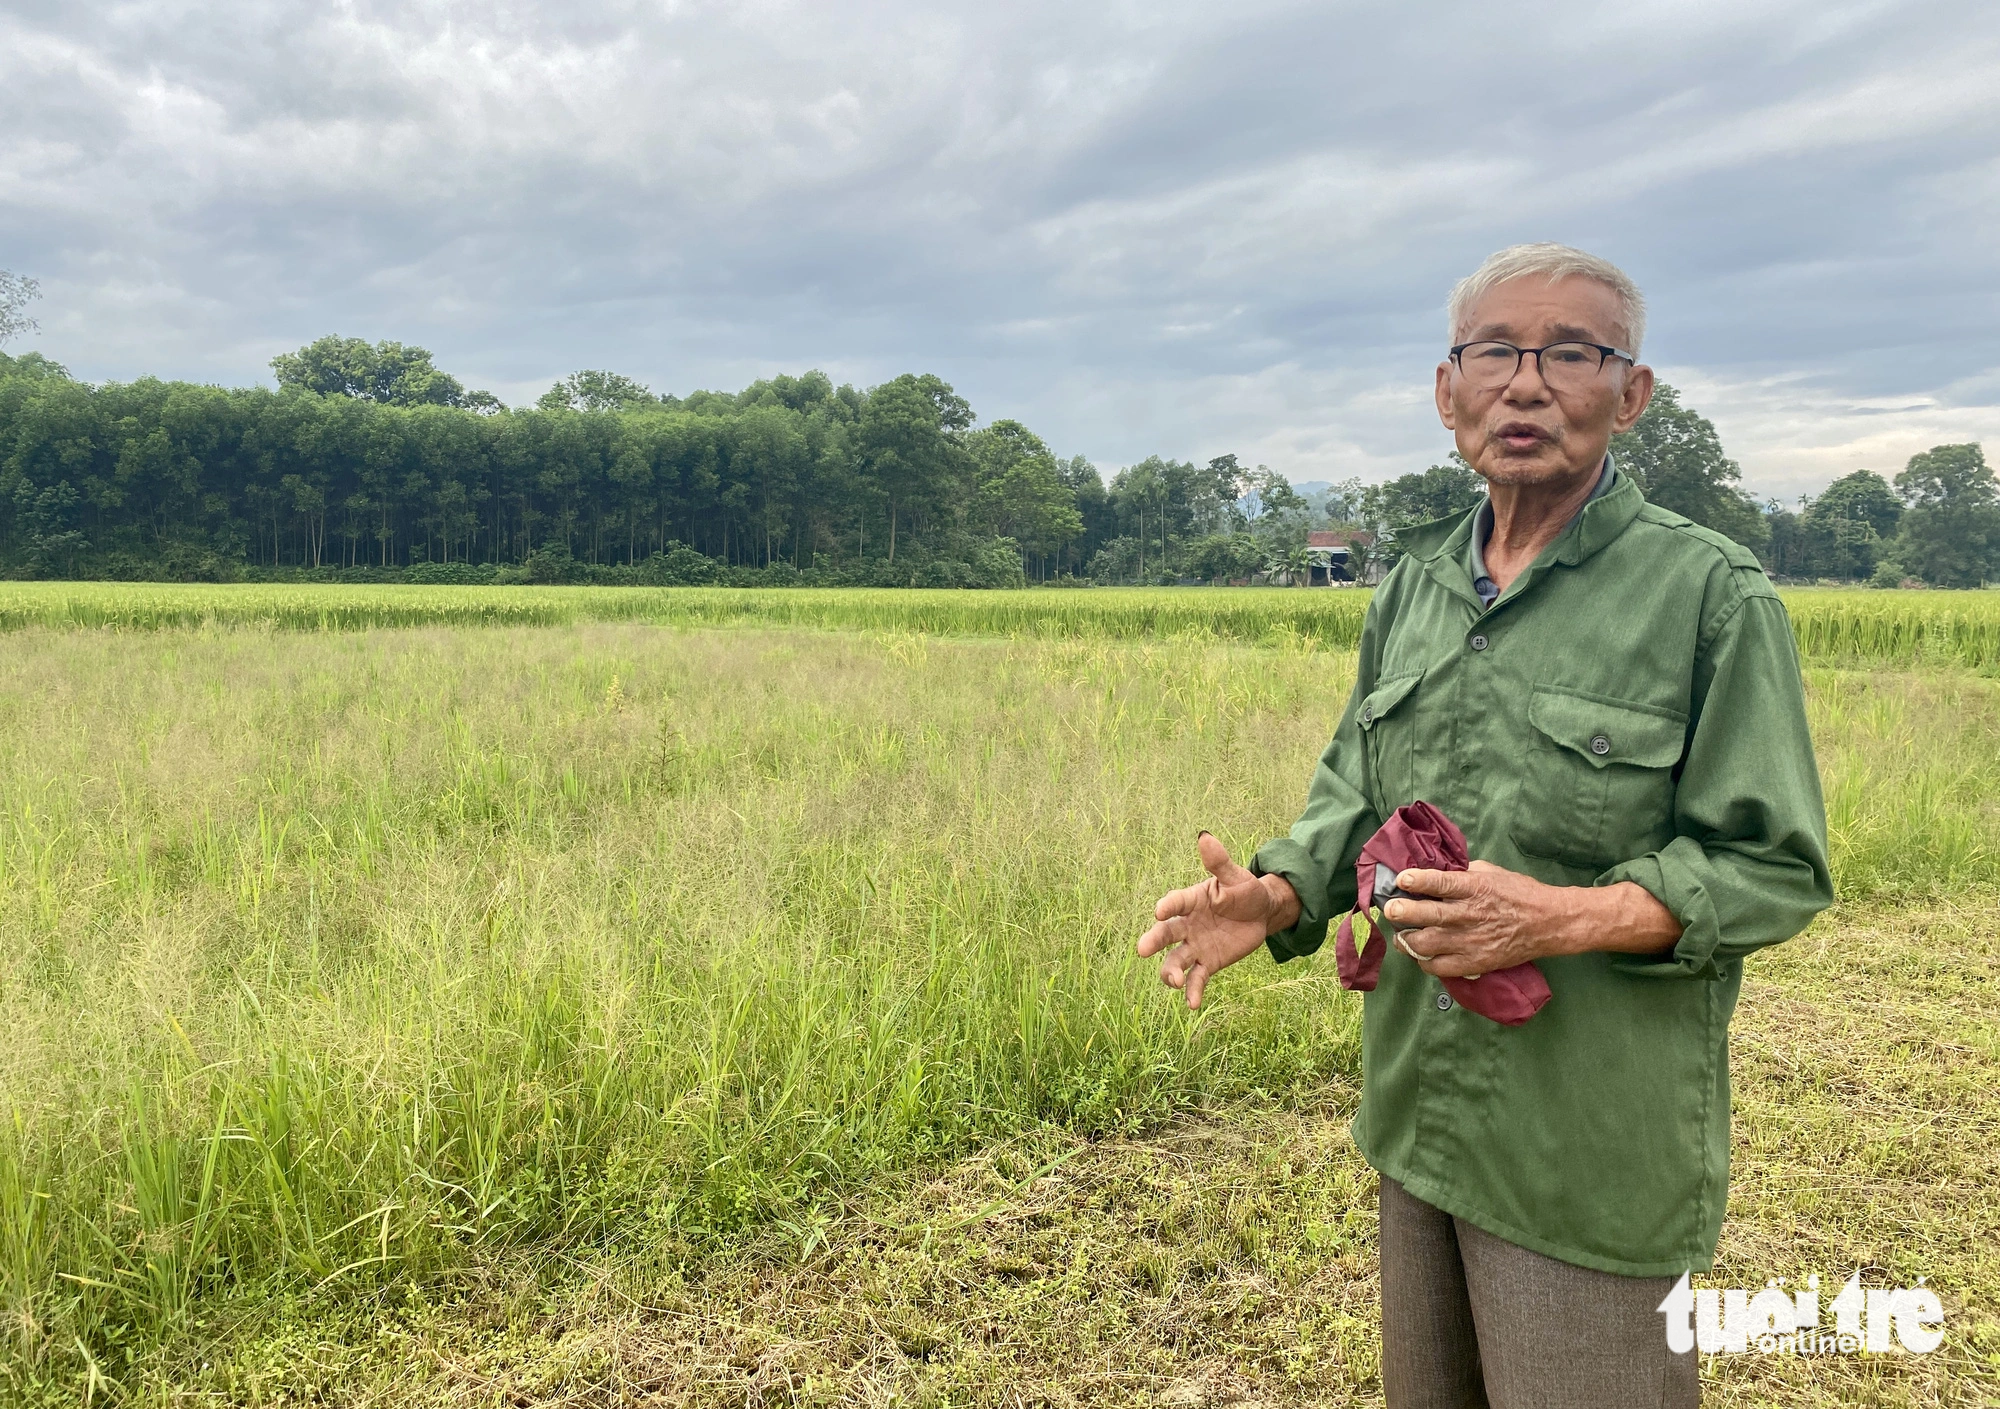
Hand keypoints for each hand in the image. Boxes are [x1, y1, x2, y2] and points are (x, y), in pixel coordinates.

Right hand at [1137, 832, 1300, 1008]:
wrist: (1261, 914)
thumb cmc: (1245, 891)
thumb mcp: (1236, 877)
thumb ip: (1219, 862)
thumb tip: (1205, 837)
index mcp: (1191, 900)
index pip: (1176, 902)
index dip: (1168, 906)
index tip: (1159, 911)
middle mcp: (1188, 924)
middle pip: (1166, 934)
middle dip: (1154, 941)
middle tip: (1142, 950)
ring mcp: (1196, 945)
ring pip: (1176, 961)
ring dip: (1170, 972)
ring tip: (1173, 981)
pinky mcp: (1209, 963)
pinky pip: (1197, 979)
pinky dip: (1193, 991)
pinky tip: (1192, 1004)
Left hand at [1382, 862, 1680, 976]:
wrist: (1549, 923)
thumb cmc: (1520, 893)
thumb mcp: (1493, 872)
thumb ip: (1465, 873)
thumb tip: (1440, 871)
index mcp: (1474, 887)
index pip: (1436, 882)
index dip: (1414, 880)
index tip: (1401, 879)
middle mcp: (1468, 914)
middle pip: (1425, 914)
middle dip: (1400, 912)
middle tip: (1391, 910)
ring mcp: (1470, 940)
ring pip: (1426, 944)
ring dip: (1406, 940)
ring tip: (1400, 936)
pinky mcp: (1475, 962)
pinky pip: (1440, 967)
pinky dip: (1425, 962)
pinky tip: (1422, 955)